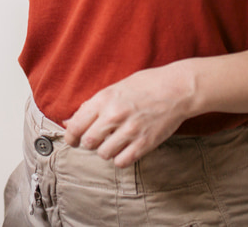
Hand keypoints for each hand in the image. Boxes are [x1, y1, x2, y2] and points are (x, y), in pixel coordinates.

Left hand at [63, 61, 195, 167]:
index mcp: (104, 99)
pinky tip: (124, 149)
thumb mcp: (114, 89)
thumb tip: (70, 122)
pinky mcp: (145, 143)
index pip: (76, 125)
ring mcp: (130, 130)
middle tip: (97, 139)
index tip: (72, 140)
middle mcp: (115, 115)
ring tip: (113, 142)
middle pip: (88, 142)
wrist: (177, 88)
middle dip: (89, 143)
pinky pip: (122, 162)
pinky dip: (120, 159)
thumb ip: (92, 106)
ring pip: (103, 154)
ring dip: (105, 151)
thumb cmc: (145, 85)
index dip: (70, 136)